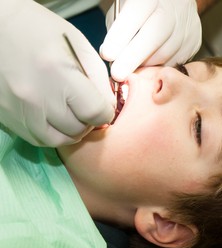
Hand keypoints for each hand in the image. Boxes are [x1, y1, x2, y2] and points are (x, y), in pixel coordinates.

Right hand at [0, 0, 115, 146]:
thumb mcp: (79, 46)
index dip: (105, 113)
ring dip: (71, 131)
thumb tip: (110, 108)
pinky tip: (54, 118)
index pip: (94, 112)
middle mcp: (36, 97)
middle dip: (89, 121)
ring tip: (72, 115)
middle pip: (77, 128)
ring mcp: (18, 110)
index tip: (103, 108)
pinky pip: (38, 139)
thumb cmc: (41, 32)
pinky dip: (53, 134)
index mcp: (58, 73)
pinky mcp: (7, 117)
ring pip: (58, 140)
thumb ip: (99, 79)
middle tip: (86, 108)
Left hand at [100, 0, 201, 80]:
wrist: (175, 6)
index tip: (107, 54)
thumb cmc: (142, 11)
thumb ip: (117, 30)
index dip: (121, 35)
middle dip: (133, 57)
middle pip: (155, 35)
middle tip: (117, 74)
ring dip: (144, 66)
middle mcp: (174, 8)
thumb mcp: (124, 10)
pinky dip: (158, 69)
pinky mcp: (194, 42)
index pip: (136, 13)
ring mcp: (187, 26)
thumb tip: (111, 57)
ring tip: (132, 68)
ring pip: (165, 54)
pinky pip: (174, 63)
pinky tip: (149, 66)